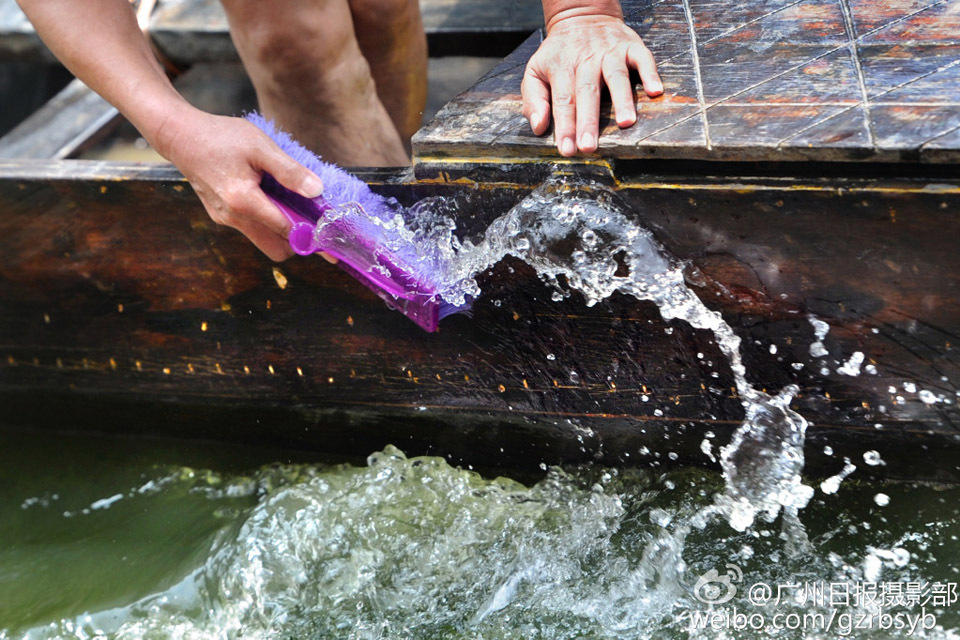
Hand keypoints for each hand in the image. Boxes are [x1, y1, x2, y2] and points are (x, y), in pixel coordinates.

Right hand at [154, 108, 326, 260]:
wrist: (180, 136)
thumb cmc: (221, 137)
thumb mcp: (260, 146)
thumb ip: (289, 171)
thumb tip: (316, 191)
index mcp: (244, 201)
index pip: (287, 231)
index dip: (312, 237)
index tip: (331, 241)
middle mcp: (233, 218)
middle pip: (276, 249)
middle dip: (298, 241)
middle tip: (314, 223)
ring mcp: (225, 219)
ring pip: (263, 240)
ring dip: (282, 231)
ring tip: (294, 206)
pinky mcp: (221, 215)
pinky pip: (251, 229)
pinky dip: (267, 222)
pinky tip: (273, 199)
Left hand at [521, 14, 662, 155]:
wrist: (582, 16)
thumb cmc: (559, 53)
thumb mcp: (535, 71)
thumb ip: (533, 100)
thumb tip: (539, 126)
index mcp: (561, 66)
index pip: (563, 100)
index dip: (565, 126)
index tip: (567, 149)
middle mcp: (586, 59)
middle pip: (587, 91)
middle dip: (588, 120)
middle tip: (589, 146)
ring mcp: (610, 52)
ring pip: (616, 76)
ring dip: (622, 99)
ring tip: (626, 123)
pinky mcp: (631, 46)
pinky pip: (643, 58)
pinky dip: (650, 74)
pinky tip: (655, 91)